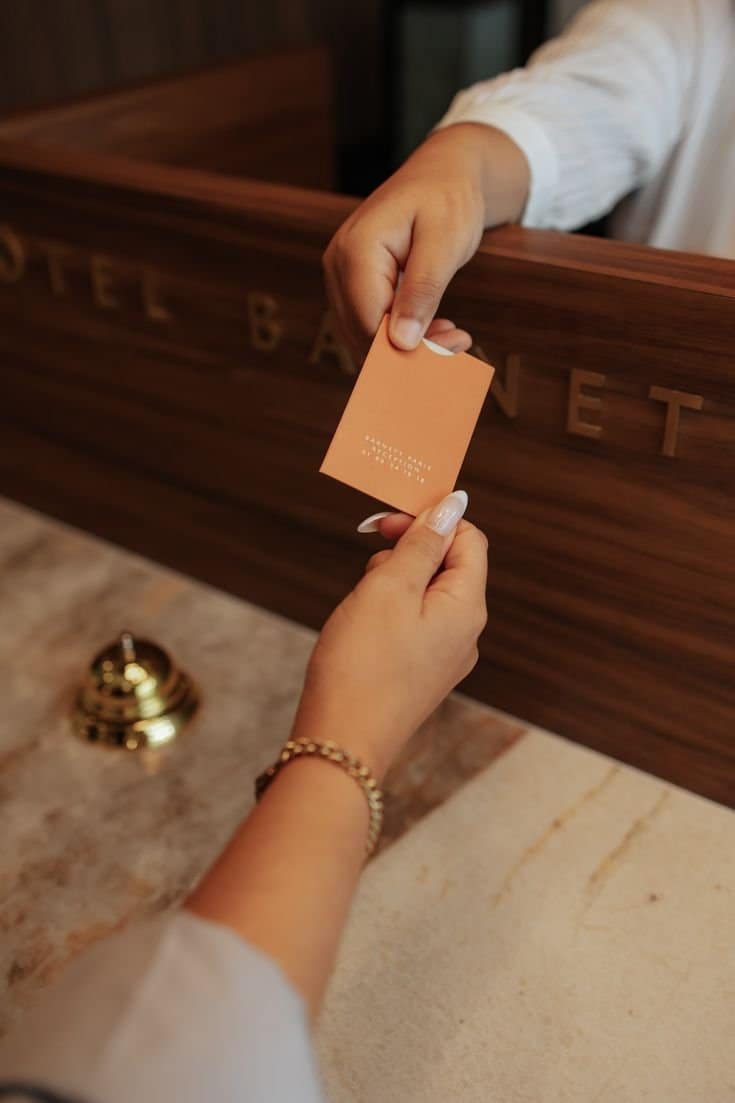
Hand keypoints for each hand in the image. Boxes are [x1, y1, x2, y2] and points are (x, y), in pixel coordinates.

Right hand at [293, 492, 488, 779]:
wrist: (341, 742)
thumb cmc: (362, 664)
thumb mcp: (389, 588)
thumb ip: (423, 543)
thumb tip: (453, 504)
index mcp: (467, 607)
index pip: (468, 540)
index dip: (430, 521)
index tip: (384, 524)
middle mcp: (466, 633)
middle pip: (446, 566)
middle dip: (403, 556)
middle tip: (366, 573)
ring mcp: (445, 657)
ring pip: (423, 595)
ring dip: (390, 586)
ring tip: (359, 611)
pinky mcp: (421, 673)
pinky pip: (411, 625)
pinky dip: (385, 615)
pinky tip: (360, 633)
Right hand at [323, 123, 528, 362]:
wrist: (442, 172)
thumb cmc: (448, 198)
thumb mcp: (445, 241)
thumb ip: (422, 291)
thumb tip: (402, 342)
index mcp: (357, 250)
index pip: (369, 323)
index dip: (405, 350)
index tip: (452, 351)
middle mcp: (338, 265)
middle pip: (362, 334)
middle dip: (409, 351)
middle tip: (459, 344)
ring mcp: (341, 275)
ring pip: (364, 335)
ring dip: (407, 347)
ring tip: (452, 335)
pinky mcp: (352, 284)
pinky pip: (369, 324)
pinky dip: (401, 335)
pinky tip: (436, 328)